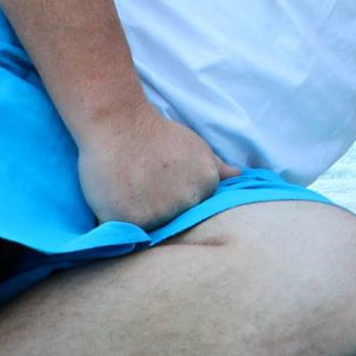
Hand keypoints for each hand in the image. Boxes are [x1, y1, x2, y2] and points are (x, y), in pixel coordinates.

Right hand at [76, 99, 238, 228]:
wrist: (120, 124)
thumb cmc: (157, 133)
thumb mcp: (194, 145)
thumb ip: (216, 166)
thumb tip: (238, 175)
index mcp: (207, 186)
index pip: (195, 206)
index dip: (175, 195)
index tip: (162, 180)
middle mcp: (188, 202)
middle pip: (174, 219)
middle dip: (161, 206)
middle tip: (144, 182)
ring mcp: (160, 214)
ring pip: (151, 227)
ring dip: (140, 216)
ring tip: (130, 188)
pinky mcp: (131, 221)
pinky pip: (126, 231)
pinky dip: (120, 220)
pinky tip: (116, 198)